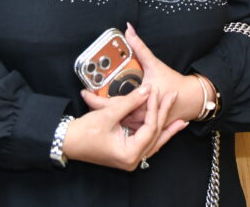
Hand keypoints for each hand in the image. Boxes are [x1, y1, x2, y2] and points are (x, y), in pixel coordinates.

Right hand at [63, 85, 185, 170]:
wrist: (67, 142)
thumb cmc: (84, 133)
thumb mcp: (109, 115)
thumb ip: (130, 102)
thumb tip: (146, 91)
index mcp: (129, 154)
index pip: (150, 128)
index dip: (153, 108)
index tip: (155, 91)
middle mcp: (132, 159)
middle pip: (156, 135)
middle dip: (165, 116)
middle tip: (173, 98)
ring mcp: (130, 157)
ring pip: (154, 140)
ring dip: (166, 127)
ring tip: (181, 119)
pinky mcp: (127, 151)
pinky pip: (146, 141)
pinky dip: (155, 132)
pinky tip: (165, 125)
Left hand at [82, 23, 204, 130]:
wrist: (189, 100)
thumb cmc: (172, 84)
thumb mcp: (154, 64)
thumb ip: (140, 47)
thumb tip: (129, 30)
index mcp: (137, 105)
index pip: (109, 106)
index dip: (93, 99)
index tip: (84, 91)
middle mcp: (136, 118)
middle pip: (109, 114)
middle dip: (95, 104)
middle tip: (85, 93)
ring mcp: (139, 124)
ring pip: (116, 120)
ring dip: (105, 111)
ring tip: (93, 99)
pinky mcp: (142, 126)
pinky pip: (124, 123)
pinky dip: (116, 115)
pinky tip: (109, 108)